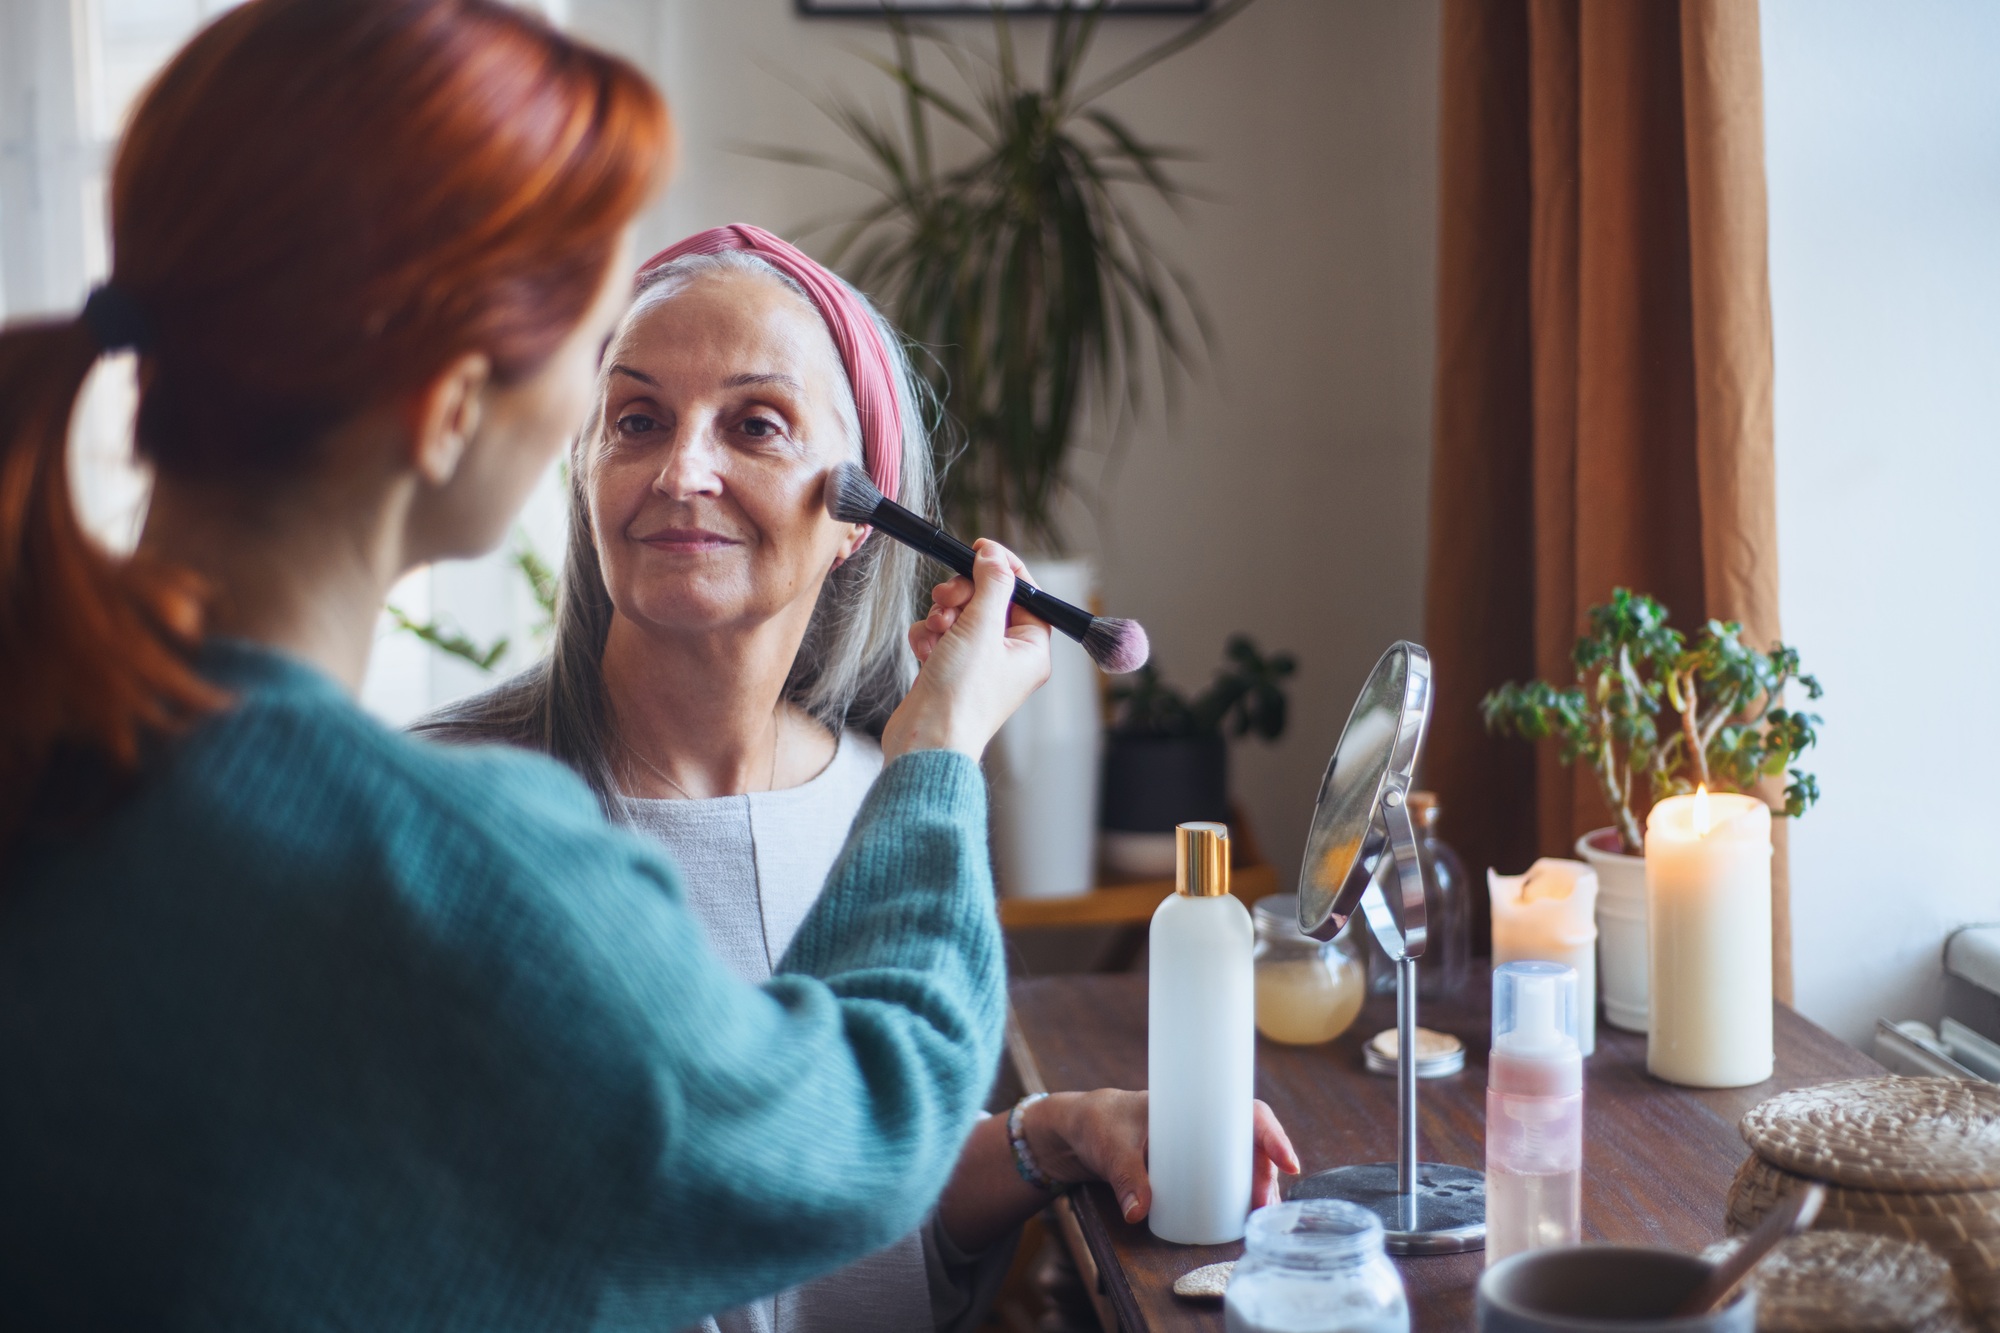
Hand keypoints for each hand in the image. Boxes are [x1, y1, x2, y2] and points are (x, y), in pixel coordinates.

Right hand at [881, 540, 1050, 761]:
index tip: (980, 550)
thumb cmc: (961, 696)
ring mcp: (977, 665)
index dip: (1003, 569)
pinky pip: (939, 636)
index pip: (1026, 595)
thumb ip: (991, 585)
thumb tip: (994, 556)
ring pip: (960, 616)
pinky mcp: (948, 671)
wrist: (925, 740)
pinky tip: (924, 651)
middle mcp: (1008, 657)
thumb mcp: (981, 628)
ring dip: (943, 616)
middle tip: (949, 598)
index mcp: (1031, 650)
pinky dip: (928, 637)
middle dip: (964, 596)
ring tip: (937, 632)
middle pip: (989, 601)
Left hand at [1026, 1090, 1300, 1223]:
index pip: (1243, 1112)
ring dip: (1255, 1189)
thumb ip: (1124, 1178)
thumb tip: (1139, 1213)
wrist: (1074, 1131)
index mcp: (1191, 1104)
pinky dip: (1237, 1195)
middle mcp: (1200, 1124)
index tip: (1288, 1162)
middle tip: (1265, 1206)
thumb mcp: (1109, 1147)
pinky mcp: (1185, 1169)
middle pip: (1249, 1144)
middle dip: (1267, 1174)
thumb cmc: (1096, 1124)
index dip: (1270, 1134)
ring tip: (1256, 1217)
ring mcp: (1195, 1148)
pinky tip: (1242, 1217)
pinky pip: (1222, 1178)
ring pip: (1240, 1164)